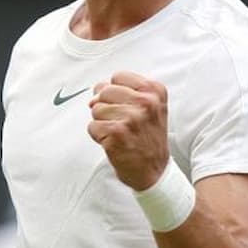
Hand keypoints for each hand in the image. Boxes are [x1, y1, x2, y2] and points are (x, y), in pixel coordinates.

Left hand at [88, 71, 169, 191]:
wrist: (155, 171)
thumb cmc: (147, 138)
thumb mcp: (149, 107)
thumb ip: (123, 93)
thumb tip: (93, 96)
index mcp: (154, 91)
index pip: (117, 77)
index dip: (114, 92)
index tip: (125, 107)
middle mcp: (145, 102)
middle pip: (104, 91)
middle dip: (106, 107)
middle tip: (122, 124)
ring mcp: (131, 118)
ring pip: (96, 109)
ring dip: (103, 123)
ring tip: (120, 134)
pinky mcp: (116, 134)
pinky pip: (92, 127)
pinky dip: (98, 137)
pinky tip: (115, 143)